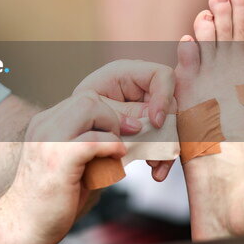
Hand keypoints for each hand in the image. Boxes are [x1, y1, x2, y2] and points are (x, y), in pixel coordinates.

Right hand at [0, 92, 129, 243]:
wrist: (21, 225)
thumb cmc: (47, 200)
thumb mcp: (66, 164)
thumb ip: (87, 148)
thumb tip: (121, 141)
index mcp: (43, 125)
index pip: (82, 100)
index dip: (105, 114)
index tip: (120, 132)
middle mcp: (43, 127)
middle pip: (88, 99)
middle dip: (111, 117)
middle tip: (119, 141)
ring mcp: (48, 140)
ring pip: (91, 108)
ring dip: (111, 129)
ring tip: (114, 152)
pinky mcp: (59, 159)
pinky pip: (94, 140)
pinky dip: (111, 146)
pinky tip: (115, 159)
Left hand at [72, 59, 177, 180]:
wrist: (72, 134)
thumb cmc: (77, 112)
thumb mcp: (93, 109)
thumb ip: (116, 113)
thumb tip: (140, 126)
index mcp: (126, 73)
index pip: (161, 75)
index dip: (163, 97)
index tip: (155, 122)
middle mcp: (141, 88)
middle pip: (171, 104)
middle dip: (167, 131)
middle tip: (157, 154)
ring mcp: (148, 107)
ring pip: (171, 125)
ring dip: (166, 148)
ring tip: (156, 167)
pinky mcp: (149, 127)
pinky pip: (164, 139)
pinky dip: (161, 156)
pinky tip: (156, 170)